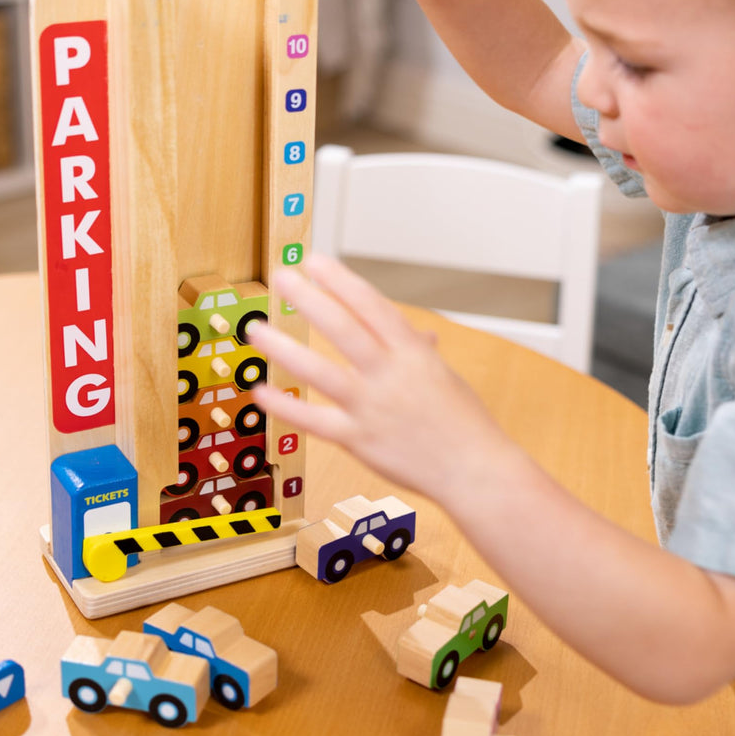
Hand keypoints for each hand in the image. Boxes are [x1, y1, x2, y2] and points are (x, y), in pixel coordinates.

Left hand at [248, 254, 516, 503]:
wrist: (477, 474)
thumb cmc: (464, 424)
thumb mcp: (445, 377)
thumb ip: (420, 352)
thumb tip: (419, 333)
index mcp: (413, 353)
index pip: (372, 305)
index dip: (341, 281)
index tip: (315, 261)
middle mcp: (390, 375)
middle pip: (344, 329)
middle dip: (309, 300)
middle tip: (281, 277)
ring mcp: (372, 408)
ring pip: (321, 373)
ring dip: (285, 349)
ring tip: (257, 330)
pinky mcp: (359, 441)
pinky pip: (315, 422)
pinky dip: (286, 407)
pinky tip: (260, 391)